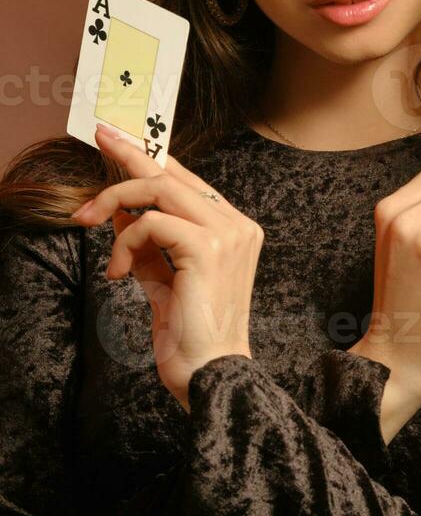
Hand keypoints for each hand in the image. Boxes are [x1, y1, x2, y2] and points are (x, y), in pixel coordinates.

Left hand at [71, 124, 263, 412]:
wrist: (210, 376)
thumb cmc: (190, 335)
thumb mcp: (162, 278)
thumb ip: (147, 243)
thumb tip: (120, 212)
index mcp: (234, 230)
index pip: (188, 180)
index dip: (153, 157)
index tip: (120, 139)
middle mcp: (237, 225)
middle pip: (174, 175)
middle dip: (129, 157)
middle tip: (98, 142)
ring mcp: (228, 234)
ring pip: (160, 189)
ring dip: (114, 201)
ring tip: (87, 222)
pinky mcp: (209, 248)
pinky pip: (151, 223)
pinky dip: (123, 243)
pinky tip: (117, 273)